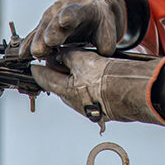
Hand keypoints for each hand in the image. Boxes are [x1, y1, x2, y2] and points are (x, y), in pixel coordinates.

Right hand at [18, 0, 126, 59]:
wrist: (90, 13)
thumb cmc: (98, 24)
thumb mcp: (107, 31)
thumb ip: (105, 43)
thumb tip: (98, 55)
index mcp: (82, 8)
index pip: (75, 11)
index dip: (69, 15)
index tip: (64, 21)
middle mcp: (63, 9)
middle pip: (55, 20)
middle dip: (51, 31)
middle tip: (48, 42)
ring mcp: (50, 17)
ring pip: (42, 28)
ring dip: (38, 41)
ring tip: (36, 53)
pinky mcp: (42, 27)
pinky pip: (33, 36)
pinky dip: (28, 45)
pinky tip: (23, 54)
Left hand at [31, 48, 164, 127]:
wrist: (131, 91)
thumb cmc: (106, 76)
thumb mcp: (83, 59)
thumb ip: (68, 56)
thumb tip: (60, 55)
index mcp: (65, 90)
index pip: (44, 79)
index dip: (38, 70)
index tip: (33, 66)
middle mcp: (74, 102)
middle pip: (59, 86)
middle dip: (56, 74)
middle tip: (55, 62)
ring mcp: (88, 107)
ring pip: (74, 91)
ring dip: (73, 79)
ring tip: (77, 67)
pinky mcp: (102, 109)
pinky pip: (88, 96)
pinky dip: (86, 85)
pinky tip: (94, 78)